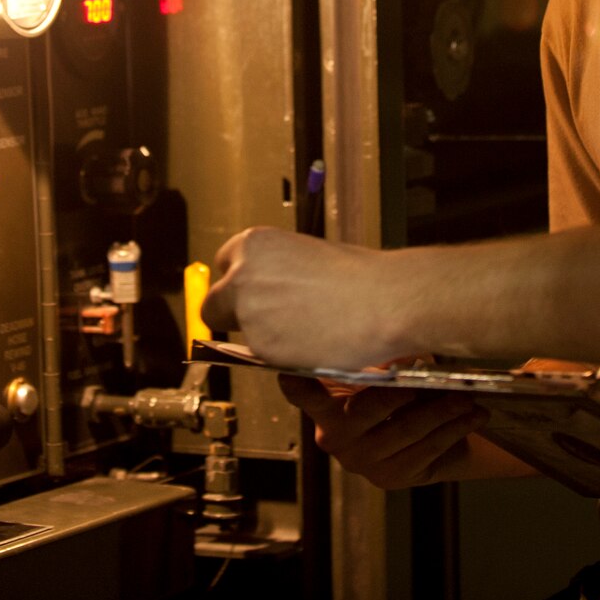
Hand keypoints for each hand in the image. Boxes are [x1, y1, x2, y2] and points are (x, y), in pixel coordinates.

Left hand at [201, 227, 403, 369]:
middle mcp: (241, 274)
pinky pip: (260, 356)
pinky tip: (309, 344)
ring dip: (261, 337)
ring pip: (240, 333)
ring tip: (303, 332)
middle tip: (268, 321)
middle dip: (234, 314)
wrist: (385, 301)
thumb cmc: (358, 276)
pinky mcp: (260, 345)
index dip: (239, 284)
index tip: (253, 295)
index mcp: (253, 243)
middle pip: (214, 304)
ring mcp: (248, 311)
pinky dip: (279, 355)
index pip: (223, 266)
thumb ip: (275, 270)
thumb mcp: (306, 254)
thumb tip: (266, 290)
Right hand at [279, 374, 487, 488]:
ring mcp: (361, 461)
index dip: (298, 386)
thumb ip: (386, 359)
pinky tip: (473, 416)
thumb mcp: (386, 370)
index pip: (305, 395)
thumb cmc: (396, 389)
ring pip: (405, 431)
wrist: (421, 434)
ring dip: (441, 411)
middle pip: (366, 410)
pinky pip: (426, 450)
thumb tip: (403, 352)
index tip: (288, 374)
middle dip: (400, 392)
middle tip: (429, 378)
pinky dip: (452, 430)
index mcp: (324, 406)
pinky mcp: (390, 478)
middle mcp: (334, 438)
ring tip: (467, 396)